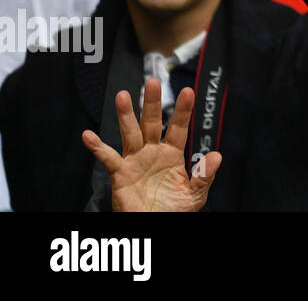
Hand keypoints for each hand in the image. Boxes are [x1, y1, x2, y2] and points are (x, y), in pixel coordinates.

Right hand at [82, 78, 220, 211]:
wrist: (154, 227)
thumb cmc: (174, 211)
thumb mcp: (194, 194)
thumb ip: (204, 175)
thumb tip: (216, 155)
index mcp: (172, 154)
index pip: (178, 127)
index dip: (183, 110)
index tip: (188, 91)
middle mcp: (153, 153)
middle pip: (152, 123)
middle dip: (152, 103)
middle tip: (153, 82)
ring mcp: (135, 161)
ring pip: (130, 133)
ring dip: (126, 115)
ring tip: (123, 95)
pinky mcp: (120, 174)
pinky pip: (107, 158)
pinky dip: (97, 147)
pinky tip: (89, 135)